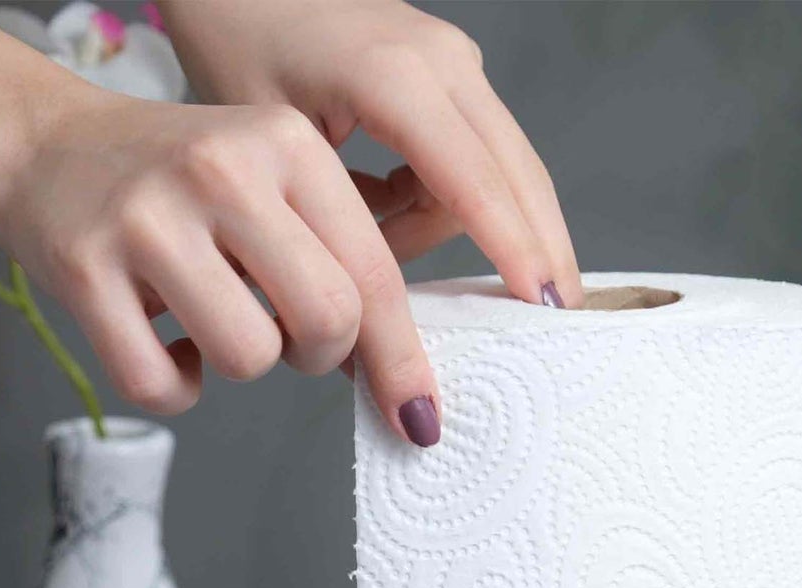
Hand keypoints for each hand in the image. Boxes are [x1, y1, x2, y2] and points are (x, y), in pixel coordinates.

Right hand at [0, 92, 444, 442]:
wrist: (42, 145)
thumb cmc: (179, 185)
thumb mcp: (268, 180)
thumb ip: (334, 253)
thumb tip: (397, 373)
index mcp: (285, 143)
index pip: (373, 273)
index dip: (402, 359)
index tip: (418, 416)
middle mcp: (221, 170)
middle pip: (326, 320)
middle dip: (319, 355)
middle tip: (287, 336)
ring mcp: (147, 219)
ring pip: (249, 357)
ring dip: (241, 364)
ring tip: (214, 321)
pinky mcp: (85, 270)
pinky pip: (163, 384)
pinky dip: (175, 385)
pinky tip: (166, 344)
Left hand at [163, 0, 581, 304]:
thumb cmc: (239, 52)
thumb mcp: (278, 154)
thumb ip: (336, 229)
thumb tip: (374, 322)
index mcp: (396, 79)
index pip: (473, 182)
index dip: (510, 247)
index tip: (537, 302)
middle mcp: (443, 63)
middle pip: (517, 173)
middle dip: (540, 246)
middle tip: (561, 313)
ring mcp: (453, 63)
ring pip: (500, 171)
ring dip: (467, 230)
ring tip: (404, 258)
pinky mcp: (450, 73)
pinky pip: (473, 158)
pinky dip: (448, 204)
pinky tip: (396, 223)